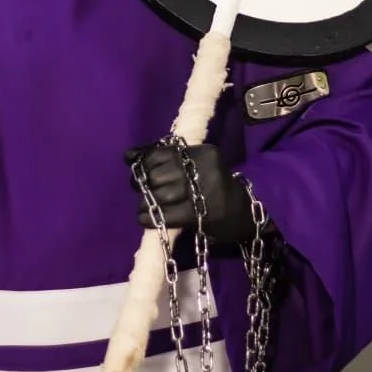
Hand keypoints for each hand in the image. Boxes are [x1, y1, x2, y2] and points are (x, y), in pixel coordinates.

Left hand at [125, 142, 256, 243]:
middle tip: (143, 191)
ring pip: (160, 195)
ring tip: (145, 206)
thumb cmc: (215, 186)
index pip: (161, 152)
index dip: (144, 162)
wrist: (244, 213)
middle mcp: (204, 168)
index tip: (138, 170)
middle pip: (159, 174)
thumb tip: (128, 154)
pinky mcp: (200, 215)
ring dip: (147, 202)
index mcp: (203, 152)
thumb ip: (164, 157)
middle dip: (144, 184)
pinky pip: (166, 215)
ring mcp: (204, 192)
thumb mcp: (196, 165)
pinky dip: (150, 217)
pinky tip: (145, 219)